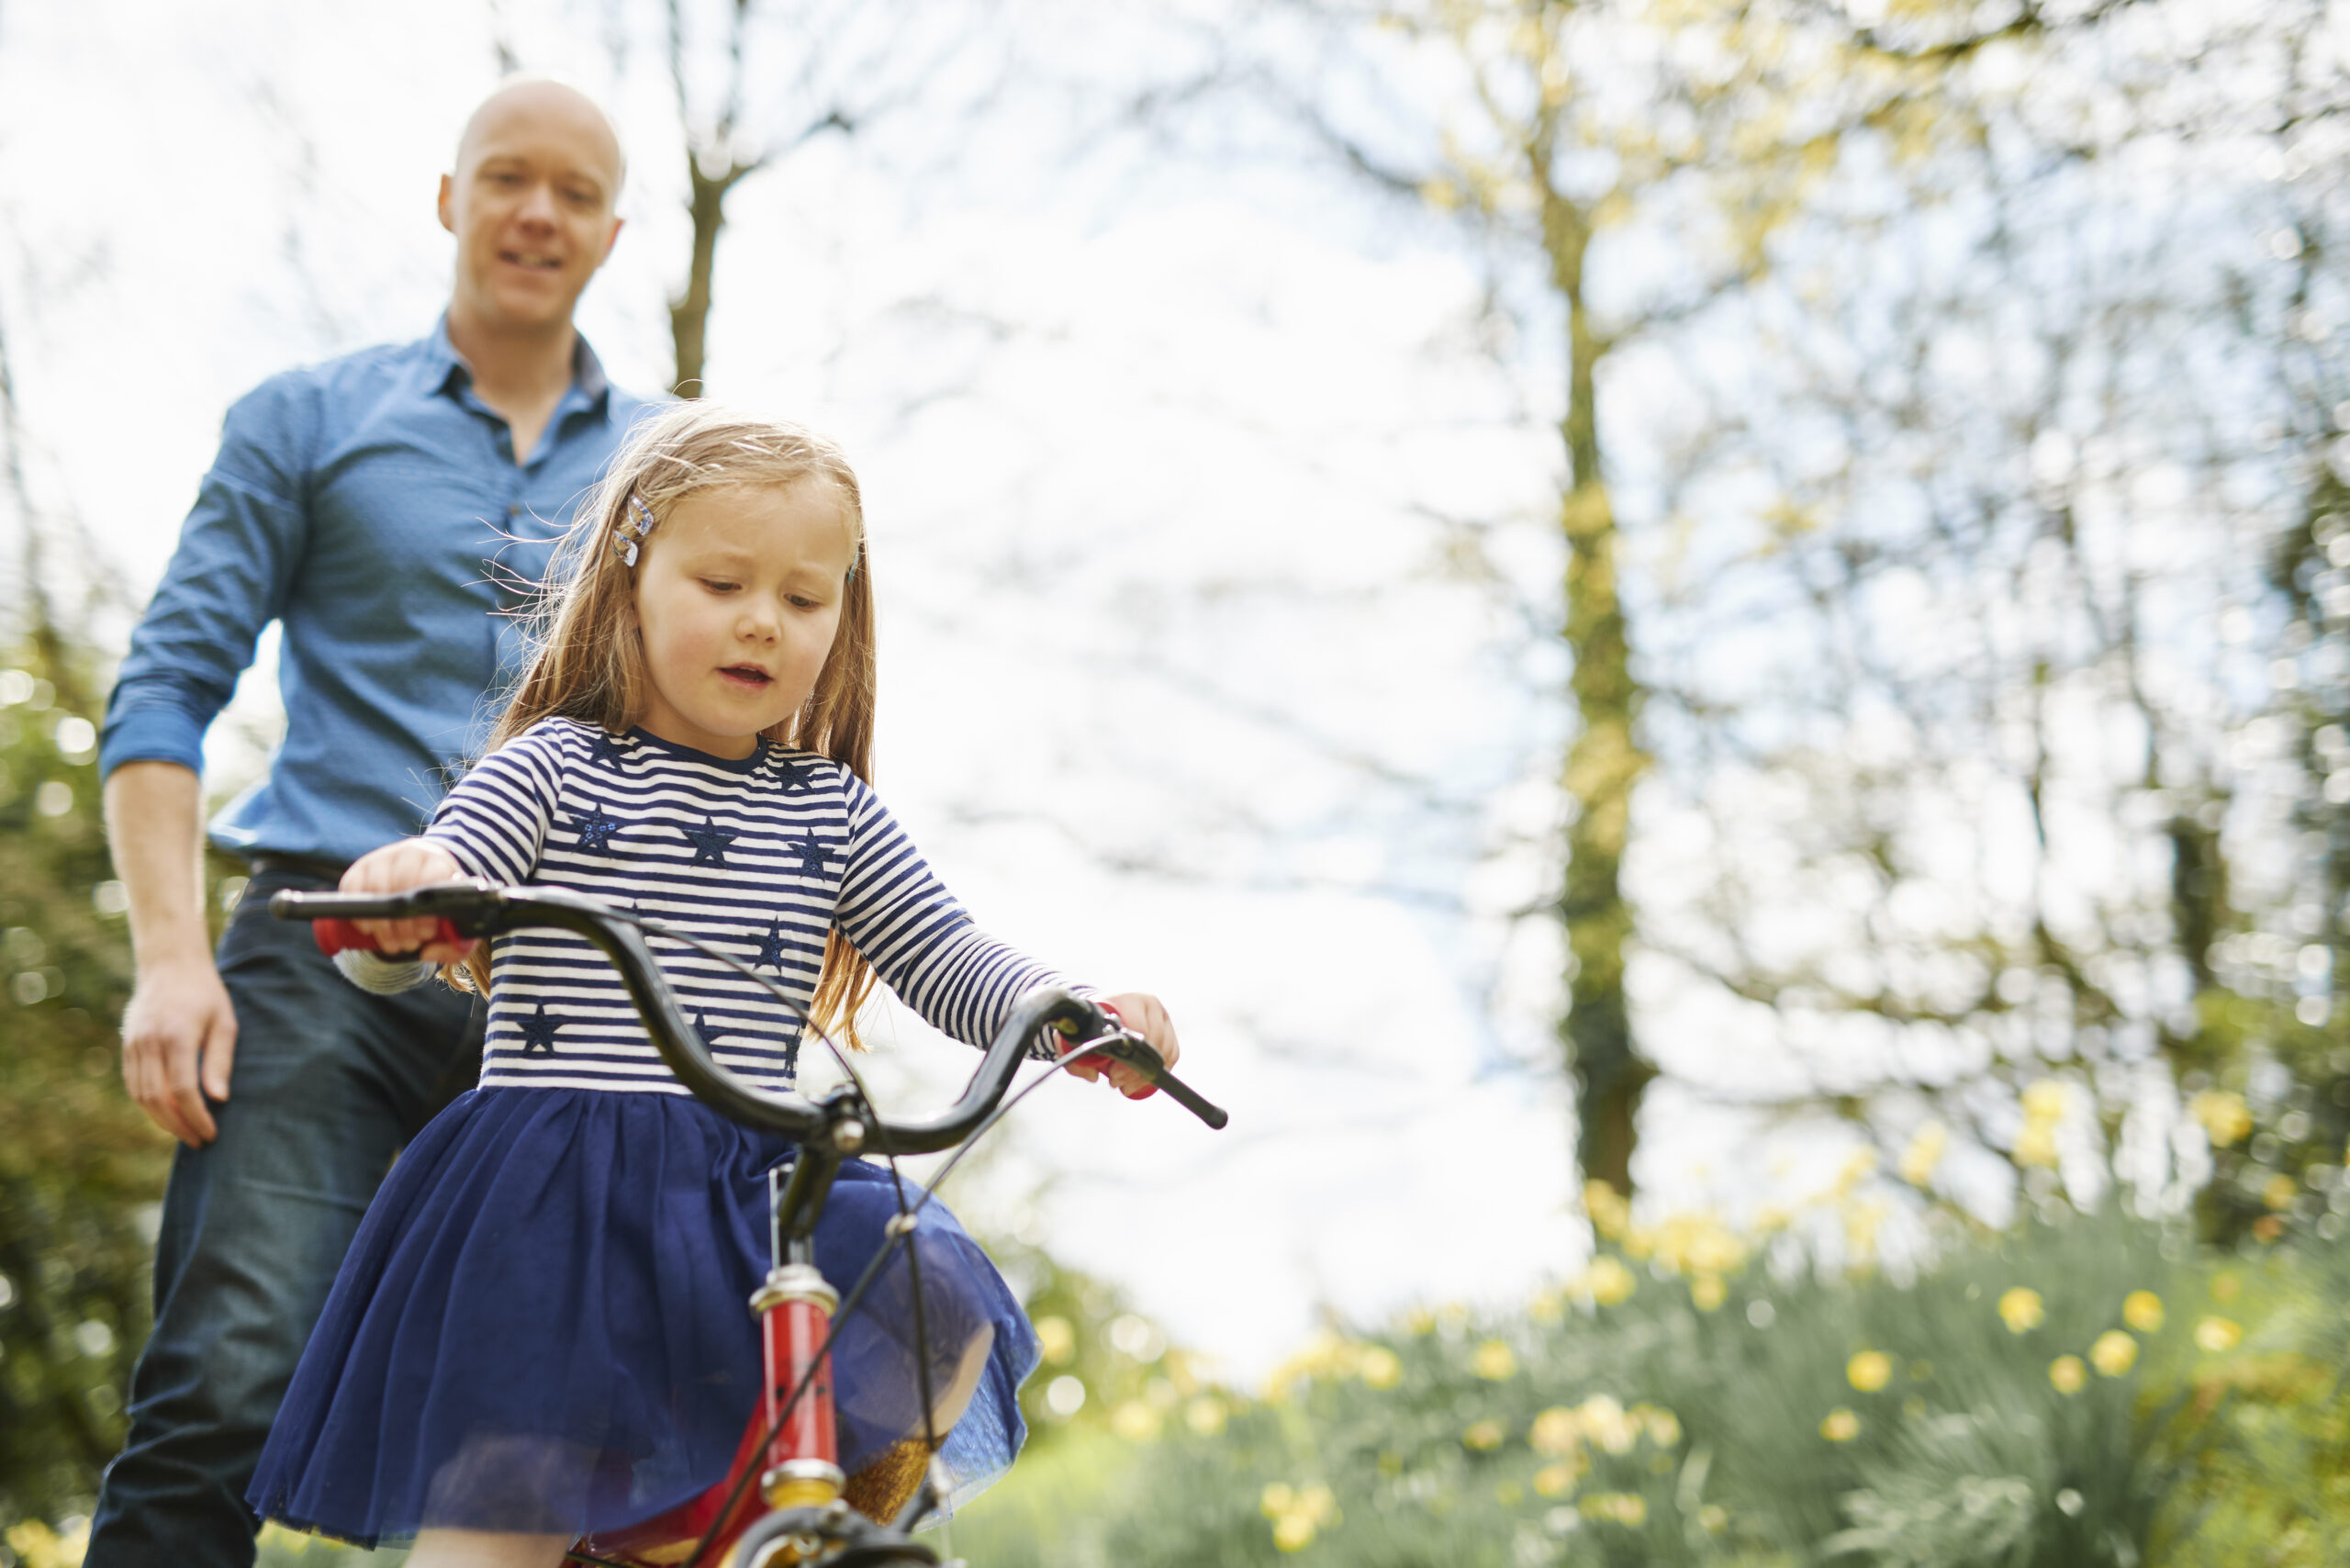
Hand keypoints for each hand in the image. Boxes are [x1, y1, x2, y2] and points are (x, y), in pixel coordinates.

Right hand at [120, 954, 237, 1145]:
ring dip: (162, 1119)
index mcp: (177, 1036)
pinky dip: (149, 1104)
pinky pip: (133, 1084)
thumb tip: (219, 1099)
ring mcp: (133, 1044)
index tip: (211, 1133)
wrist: (170, 967)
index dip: (197, 1116)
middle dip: (179, 1125)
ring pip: (141, 1095)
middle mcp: (149, 1042)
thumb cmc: (205, 995)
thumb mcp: (224, 1022)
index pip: (183, 1090)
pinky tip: (168, 1113)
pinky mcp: (127, 1046)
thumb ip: (220, 1061)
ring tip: (185, 1132)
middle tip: (199, 1140)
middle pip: (158, 1098)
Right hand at [341, 839, 476, 963]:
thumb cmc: (442, 904)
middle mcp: (411, 854)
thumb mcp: (458, 923)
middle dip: (403, 923)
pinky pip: (351, 889)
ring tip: (393, 944)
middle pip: (400, 885)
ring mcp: (383, 858)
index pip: (431, 879)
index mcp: (439, 863)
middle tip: (408, 945)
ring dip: (381, 924)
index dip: (427, 911)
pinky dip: (359, 913)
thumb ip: (455, 945)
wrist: (424, 875)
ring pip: (375, 889)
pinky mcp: (361, 867)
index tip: (427, 934)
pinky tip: (370, 930)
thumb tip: (428, 953)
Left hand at [1063, 992, 1178, 1099]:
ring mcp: (1162, 1016)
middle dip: (1135, 1069)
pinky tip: (1143, 1079)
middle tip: (1117, 1082)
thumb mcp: (1076, 1038)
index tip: (1112, 1073)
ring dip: (1147, 1073)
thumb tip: (1093, 1076)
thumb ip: (1076, 1059)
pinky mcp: (1169, 1029)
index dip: (1127, 1056)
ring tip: (1126, 1083)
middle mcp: (1149, 1004)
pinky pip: (1173, 1054)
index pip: (1138, 1029)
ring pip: (1165, 1050)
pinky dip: (1160, 1070)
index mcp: (1128, 999)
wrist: (1103, 1010)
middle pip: (1153, 1042)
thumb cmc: (1090, 1024)